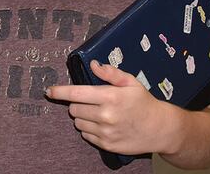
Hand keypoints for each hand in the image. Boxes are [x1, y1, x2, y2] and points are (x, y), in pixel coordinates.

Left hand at [47, 60, 175, 154]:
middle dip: (78, 104)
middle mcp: (105, 115)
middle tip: (92, 102)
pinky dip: (89, 129)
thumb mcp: (131, 82)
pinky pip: (86, 135)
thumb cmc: (144, 103)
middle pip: (73, 109)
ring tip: (99, 114)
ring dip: (83, 117)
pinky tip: (103, 125)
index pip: (76, 94)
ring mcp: (105, 132)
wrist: (160, 129)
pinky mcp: (106, 144)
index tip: (49, 91)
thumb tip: (93, 65)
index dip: (59, 92)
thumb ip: (110, 73)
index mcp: (109, 97)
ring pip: (78, 122)